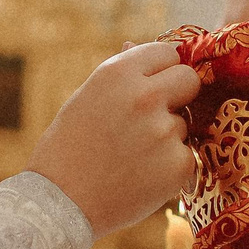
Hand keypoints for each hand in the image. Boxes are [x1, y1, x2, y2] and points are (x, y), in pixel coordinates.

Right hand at [28, 41, 200, 237]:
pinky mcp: (179, 164)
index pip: (167, 53)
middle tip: (156, 115)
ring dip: (168, 136)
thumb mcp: (85, 99)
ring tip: (133, 156)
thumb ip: (118, 76)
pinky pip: (186, 156)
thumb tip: (133, 45)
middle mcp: (145, 97)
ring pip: (184, 123)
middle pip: (189, 80)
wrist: (59, 203)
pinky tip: (142, 176)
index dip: (161, 70)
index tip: (154, 85)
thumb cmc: (66, 149)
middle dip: (178, 94)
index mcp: (118, 73)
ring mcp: (164, 131)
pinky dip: (170, 166)